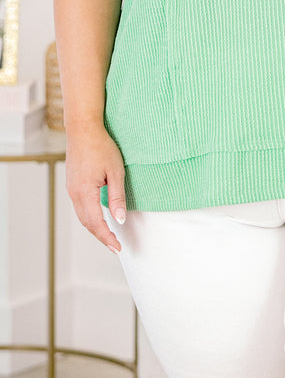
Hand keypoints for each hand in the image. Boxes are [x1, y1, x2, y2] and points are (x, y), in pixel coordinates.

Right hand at [65, 124, 126, 253]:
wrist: (83, 129)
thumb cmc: (101, 146)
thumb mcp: (115, 172)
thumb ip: (117, 197)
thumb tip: (120, 219)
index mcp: (85, 192)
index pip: (96, 223)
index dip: (107, 238)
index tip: (118, 248)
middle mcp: (74, 193)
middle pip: (87, 223)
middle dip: (101, 236)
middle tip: (115, 246)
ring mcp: (71, 188)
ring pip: (82, 216)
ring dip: (95, 228)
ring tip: (108, 236)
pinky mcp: (72, 184)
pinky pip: (80, 206)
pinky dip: (89, 217)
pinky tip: (99, 218)